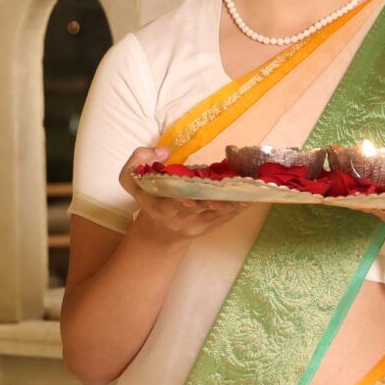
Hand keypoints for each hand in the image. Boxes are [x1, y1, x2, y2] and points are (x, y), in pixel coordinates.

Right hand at [119, 147, 241, 246]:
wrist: (159, 233)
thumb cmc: (148, 199)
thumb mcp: (131, 179)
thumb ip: (138, 161)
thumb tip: (164, 151)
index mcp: (160, 207)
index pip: (172, 204)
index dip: (184, 198)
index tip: (194, 193)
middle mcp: (180, 219)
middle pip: (200, 208)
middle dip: (217, 198)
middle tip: (234, 186)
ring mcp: (197, 225)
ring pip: (218, 214)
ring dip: (235, 202)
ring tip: (251, 190)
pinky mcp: (210, 227)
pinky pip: (227, 218)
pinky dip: (239, 207)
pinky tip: (253, 196)